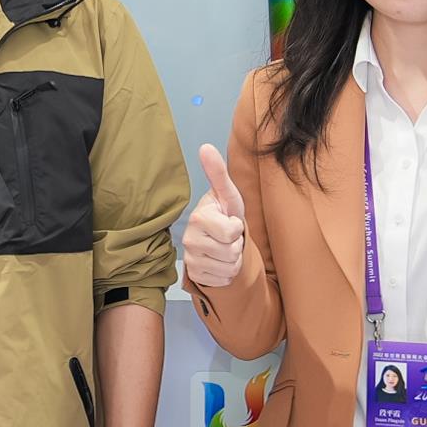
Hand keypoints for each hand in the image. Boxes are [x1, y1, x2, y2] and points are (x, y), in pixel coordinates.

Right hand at [182, 144, 246, 288]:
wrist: (216, 239)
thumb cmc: (224, 214)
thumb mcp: (227, 195)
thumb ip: (218, 173)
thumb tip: (205, 146)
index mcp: (198, 218)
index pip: (232, 231)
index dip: (236, 227)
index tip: (228, 220)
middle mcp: (189, 240)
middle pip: (232, 252)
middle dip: (236, 245)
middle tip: (227, 236)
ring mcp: (191, 259)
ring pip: (229, 267)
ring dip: (233, 259)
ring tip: (224, 247)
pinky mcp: (195, 275)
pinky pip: (223, 279)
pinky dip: (226, 272)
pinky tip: (219, 261)